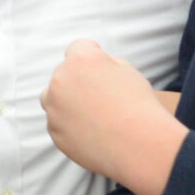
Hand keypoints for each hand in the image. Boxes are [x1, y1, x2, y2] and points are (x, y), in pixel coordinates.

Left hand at [43, 40, 183, 194]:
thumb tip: (92, 68)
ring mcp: (54, 108)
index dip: (94, 56)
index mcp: (80, 60)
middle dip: (78, 81)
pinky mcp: (55, 132)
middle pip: (63, 74)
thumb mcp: (128, 71)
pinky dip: (70, 126)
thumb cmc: (139, 106)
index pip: (79, 48)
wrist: (141, 146)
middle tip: (103, 97)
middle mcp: (60, 80)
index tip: (105, 70)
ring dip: (66, 102)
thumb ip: (104, 63)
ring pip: (53, 99)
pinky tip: (93, 132)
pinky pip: (58, 124)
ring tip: (94, 115)